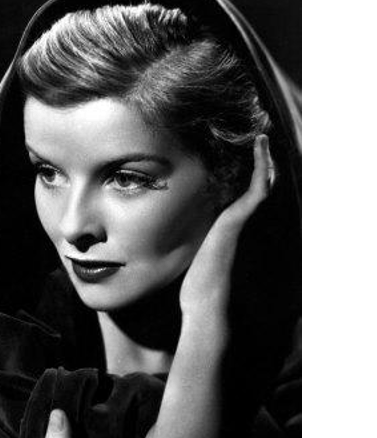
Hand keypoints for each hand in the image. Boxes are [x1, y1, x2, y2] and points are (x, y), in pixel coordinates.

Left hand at [179, 134, 274, 319]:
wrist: (203, 300)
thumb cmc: (196, 283)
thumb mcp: (190, 254)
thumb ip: (189, 241)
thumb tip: (173, 237)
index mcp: (227, 228)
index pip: (243, 195)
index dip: (248, 175)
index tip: (245, 156)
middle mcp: (237, 223)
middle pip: (257, 187)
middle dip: (261, 163)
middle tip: (260, 138)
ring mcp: (239, 222)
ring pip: (261, 185)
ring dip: (263, 160)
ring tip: (261, 137)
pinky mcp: (235, 222)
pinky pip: (255, 191)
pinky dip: (259, 169)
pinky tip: (259, 150)